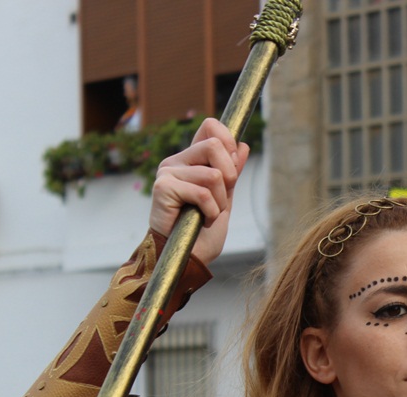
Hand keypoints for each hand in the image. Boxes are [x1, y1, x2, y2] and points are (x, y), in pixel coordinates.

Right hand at [148, 118, 249, 264]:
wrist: (188, 259)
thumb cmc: (203, 233)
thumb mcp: (225, 199)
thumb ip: (231, 173)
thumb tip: (243, 145)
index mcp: (191, 160)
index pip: (210, 127)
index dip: (228, 140)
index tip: (233, 168)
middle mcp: (177, 161)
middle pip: (215, 145)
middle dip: (230, 176)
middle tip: (222, 200)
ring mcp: (168, 172)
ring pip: (213, 174)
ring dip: (220, 202)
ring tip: (209, 216)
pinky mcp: (163, 187)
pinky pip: (203, 192)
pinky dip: (211, 212)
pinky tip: (202, 221)